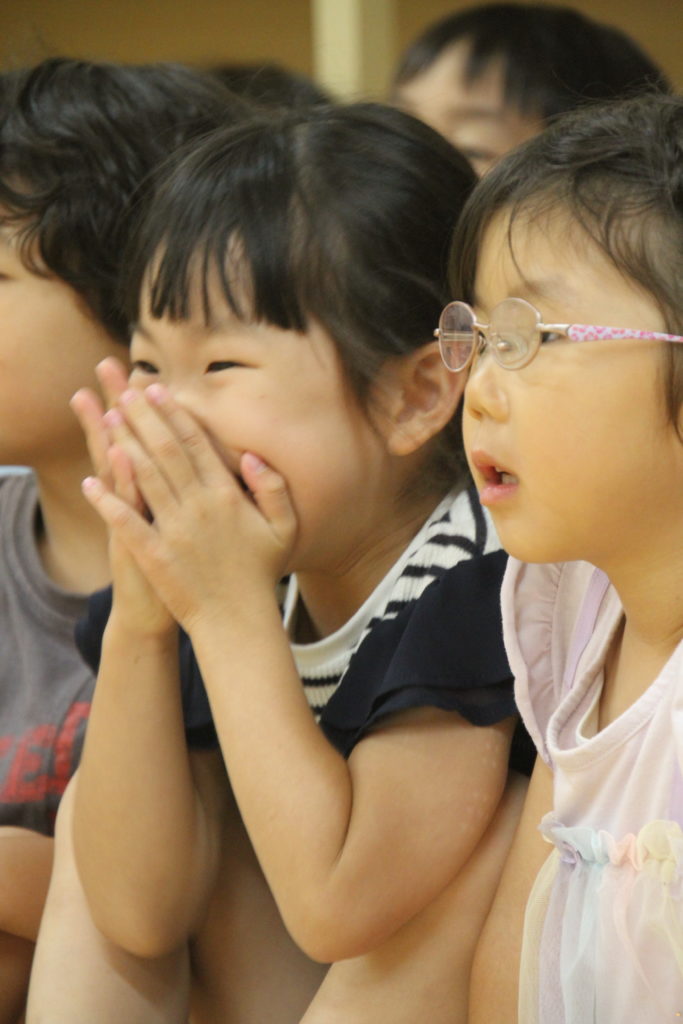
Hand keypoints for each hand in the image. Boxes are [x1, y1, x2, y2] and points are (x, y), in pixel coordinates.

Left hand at [79, 383, 296, 633]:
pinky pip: (127, 523)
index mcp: (227, 496)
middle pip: (165, 453)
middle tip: (124, 392)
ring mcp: (174, 532)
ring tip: (106, 420)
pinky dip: (108, 502)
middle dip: (143, 419)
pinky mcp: (154, 556)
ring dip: (123, 447)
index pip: (196, 445)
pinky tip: (91, 483)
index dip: (174, 415)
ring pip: (144, 479)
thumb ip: (274, 488)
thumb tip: (252, 455)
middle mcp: (198, 508)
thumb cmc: (261, 573)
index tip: (156, 390)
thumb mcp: (284, 527)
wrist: (237, 621)